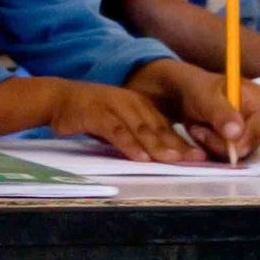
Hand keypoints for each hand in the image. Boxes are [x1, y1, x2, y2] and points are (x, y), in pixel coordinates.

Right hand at [47, 80, 203, 163]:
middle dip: (178, 146)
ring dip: (158, 146)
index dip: (183, 142)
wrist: (59, 98)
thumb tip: (160, 154)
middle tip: (195, 159)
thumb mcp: (119, 120)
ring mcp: (115, 107)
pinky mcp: (98, 114)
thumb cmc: (90, 113)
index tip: (200, 157)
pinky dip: (130, 145)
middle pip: (159, 129)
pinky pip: (118, 132)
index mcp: (140, 105)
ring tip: (173, 160)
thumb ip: (137, 133)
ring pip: (141, 130)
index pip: (166, 127)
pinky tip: (140, 157)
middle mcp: (132, 103)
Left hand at [128, 60, 259, 162]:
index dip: (252, 135)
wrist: (185, 96)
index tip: (233, 146)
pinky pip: (228, 155)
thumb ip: (221, 113)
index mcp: (256, 98)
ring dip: (213, 145)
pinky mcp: (237, 144)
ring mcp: (248, 132)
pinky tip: (201, 135)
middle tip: (198, 130)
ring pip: (239, 152)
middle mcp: (257, 117)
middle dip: (223, 142)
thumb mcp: (205, 97)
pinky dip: (211, 149)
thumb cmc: (198, 89)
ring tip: (197, 129)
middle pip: (253, 141)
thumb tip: (237, 132)